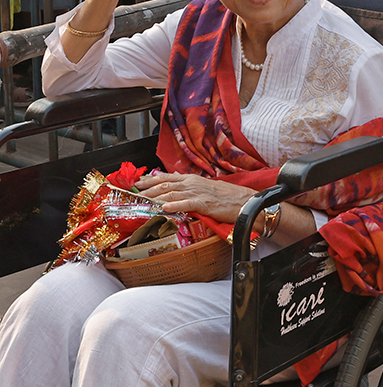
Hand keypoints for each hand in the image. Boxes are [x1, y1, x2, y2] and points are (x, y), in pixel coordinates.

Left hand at [135, 172, 256, 223]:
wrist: (245, 201)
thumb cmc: (226, 197)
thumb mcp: (205, 187)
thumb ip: (189, 186)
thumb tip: (174, 185)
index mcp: (192, 179)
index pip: (166, 177)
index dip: (150, 180)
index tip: (137, 183)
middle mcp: (192, 183)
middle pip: (165, 185)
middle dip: (147, 189)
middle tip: (133, 194)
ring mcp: (198, 192)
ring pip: (172, 193)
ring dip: (155, 198)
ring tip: (142, 201)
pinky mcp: (205, 203)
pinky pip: (186, 204)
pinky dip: (174, 206)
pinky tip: (164, 208)